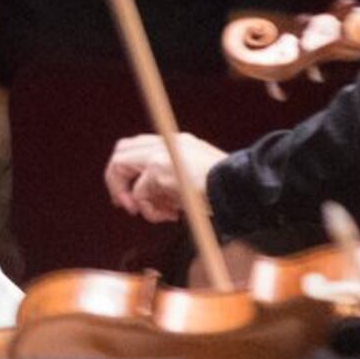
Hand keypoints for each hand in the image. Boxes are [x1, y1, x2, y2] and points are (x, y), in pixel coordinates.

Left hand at [104, 131, 223, 222]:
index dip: (128, 170)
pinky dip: (150, 210)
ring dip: (138, 200)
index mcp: (176, 142)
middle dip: (117, 180)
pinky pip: (138, 194)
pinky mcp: (158, 170)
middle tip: (129, 206)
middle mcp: (165, 142)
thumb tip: (146, 198)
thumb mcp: (198, 176)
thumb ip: (172, 178)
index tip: (133, 194)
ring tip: (161, 214)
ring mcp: (160, 154)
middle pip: (121, 150)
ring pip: (120, 167)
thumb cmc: (226, 190)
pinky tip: (172, 216)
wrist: (242, 189)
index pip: (138, 145)